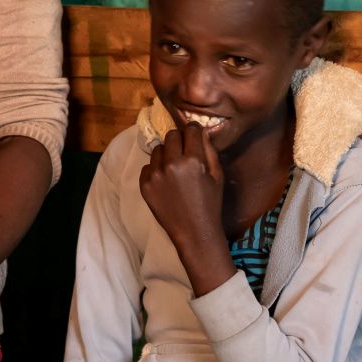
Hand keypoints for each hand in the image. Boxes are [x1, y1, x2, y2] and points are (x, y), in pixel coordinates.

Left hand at [138, 125, 234, 293]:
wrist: (194, 231)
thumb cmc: (210, 203)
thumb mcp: (217, 175)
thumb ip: (209, 150)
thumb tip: (200, 131)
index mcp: (193, 160)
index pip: (190, 130)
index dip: (194, 131)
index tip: (194, 135)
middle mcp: (172, 164)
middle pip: (171, 135)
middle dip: (179, 140)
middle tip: (185, 152)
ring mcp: (155, 175)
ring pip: (158, 149)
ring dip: (166, 154)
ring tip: (175, 168)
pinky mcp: (144, 185)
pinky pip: (148, 166)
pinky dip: (156, 169)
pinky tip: (166, 182)